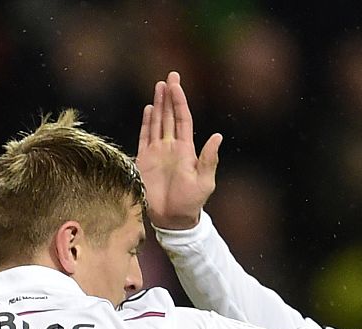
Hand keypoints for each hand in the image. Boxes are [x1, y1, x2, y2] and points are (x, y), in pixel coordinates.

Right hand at [137, 70, 222, 230]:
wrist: (172, 220)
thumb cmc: (191, 203)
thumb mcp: (204, 182)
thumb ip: (209, 159)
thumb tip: (217, 136)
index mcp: (186, 150)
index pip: (182, 119)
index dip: (179, 101)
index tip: (176, 84)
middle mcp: (171, 147)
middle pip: (170, 116)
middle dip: (169, 96)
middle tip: (169, 76)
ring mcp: (157, 153)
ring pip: (157, 123)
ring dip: (158, 105)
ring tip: (158, 86)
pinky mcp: (144, 161)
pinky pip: (145, 138)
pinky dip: (147, 123)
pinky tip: (149, 110)